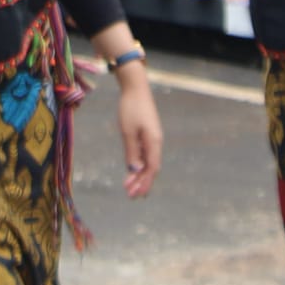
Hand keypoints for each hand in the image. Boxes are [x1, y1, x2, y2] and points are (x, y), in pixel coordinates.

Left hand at [115, 73, 162, 198]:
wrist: (135, 88)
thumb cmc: (131, 108)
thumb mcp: (128, 131)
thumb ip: (132, 152)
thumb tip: (135, 170)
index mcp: (154, 142)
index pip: (151, 169)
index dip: (144, 183)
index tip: (135, 194)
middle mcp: (156, 142)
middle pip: (151, 168)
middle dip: (141, 183)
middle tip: (131, 196)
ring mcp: (152, 138)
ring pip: (148, 162)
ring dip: (139, 175)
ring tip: (130, 187)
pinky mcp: (147, 134)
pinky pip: (145, 154)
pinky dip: (139, 164)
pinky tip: (132, 171)